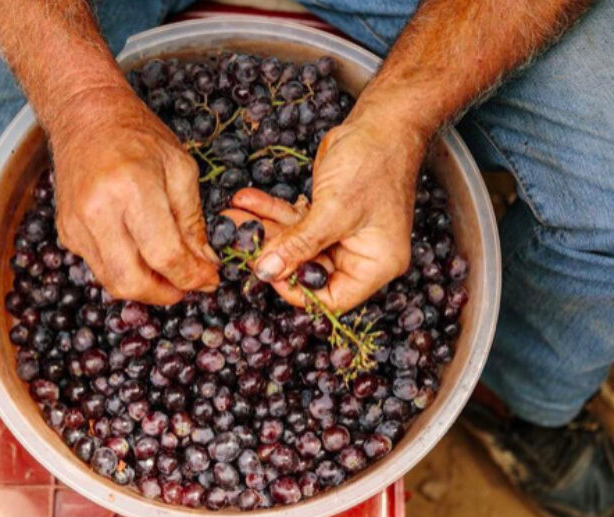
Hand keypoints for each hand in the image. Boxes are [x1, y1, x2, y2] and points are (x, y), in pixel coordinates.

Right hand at [52, 86, 218, 303]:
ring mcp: (76, 225)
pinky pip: (99, 268)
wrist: (86, 118)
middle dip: (166, 293)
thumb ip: (193, 222)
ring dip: (146, 288)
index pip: (164, 255)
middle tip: (189, 284)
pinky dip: (126, 271)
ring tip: (170, 273)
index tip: (210, 279)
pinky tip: (144, 256)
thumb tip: (205, 265)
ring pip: (113, 282)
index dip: (192, 276)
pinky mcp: (66, 232)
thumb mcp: (181, 169)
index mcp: (132, 189)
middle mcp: (98, 211)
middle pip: (132, 282)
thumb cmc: (139, 137)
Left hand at [245, 114, 425, 311]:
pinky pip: (295, 222)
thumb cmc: (373, 164)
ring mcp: (343, 234)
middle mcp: (360, 255)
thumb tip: (266, 271)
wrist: (383, 122)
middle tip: (236, 241)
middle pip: (308, 271)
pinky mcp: (327, 215)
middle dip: (271, 254)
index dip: (296, 289)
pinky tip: (247, 201)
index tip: (265, 271)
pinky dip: (272, 212)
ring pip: (295, 244)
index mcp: (375, 265)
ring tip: (231, 218)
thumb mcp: (334, 210)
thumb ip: (299, 245)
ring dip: (264, 230)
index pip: (331, 298)